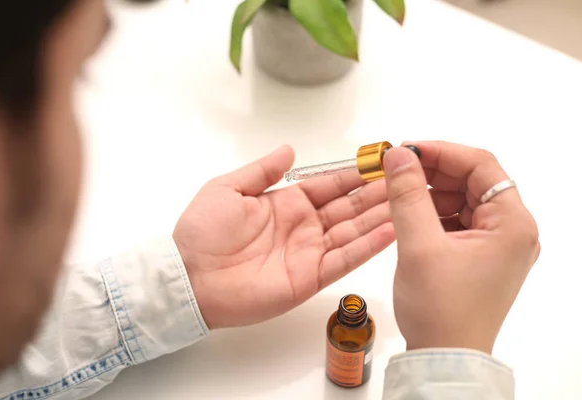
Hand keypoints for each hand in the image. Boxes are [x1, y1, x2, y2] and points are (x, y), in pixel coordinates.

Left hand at [174, 145, 394, 328]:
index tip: (380, 162)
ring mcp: (309, 253)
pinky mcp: (310, 279)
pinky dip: (370, 246)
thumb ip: (262, 170)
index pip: (329, 186)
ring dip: (381, 217)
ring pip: (353, 231)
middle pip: (348, 208)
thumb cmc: (202, 231)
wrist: (189, 277)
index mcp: (287, 203)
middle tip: (407, 178)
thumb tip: (290, 148)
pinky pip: (345, 260)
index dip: (354, 174)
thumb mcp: (228, 188)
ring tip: (409, 200)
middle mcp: (303, 227)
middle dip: (376, 194)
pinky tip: (393, 230)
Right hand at [383, 141, 539, 353]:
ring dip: (431, 192)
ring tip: (398, 194)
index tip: (405, 150)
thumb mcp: (419, 245)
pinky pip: (459, 220)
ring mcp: (499, 244)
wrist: (445, 358)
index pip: (480, 165)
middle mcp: (513, 230)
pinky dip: (434, 213)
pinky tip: (410, 216)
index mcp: (512, 224)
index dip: (441, 151)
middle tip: (396, 170)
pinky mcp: (482, 256)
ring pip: (464, 199)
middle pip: (473, 181)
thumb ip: (407, 195)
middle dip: (433, 172)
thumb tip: (398, 156)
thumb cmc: (440, 308)